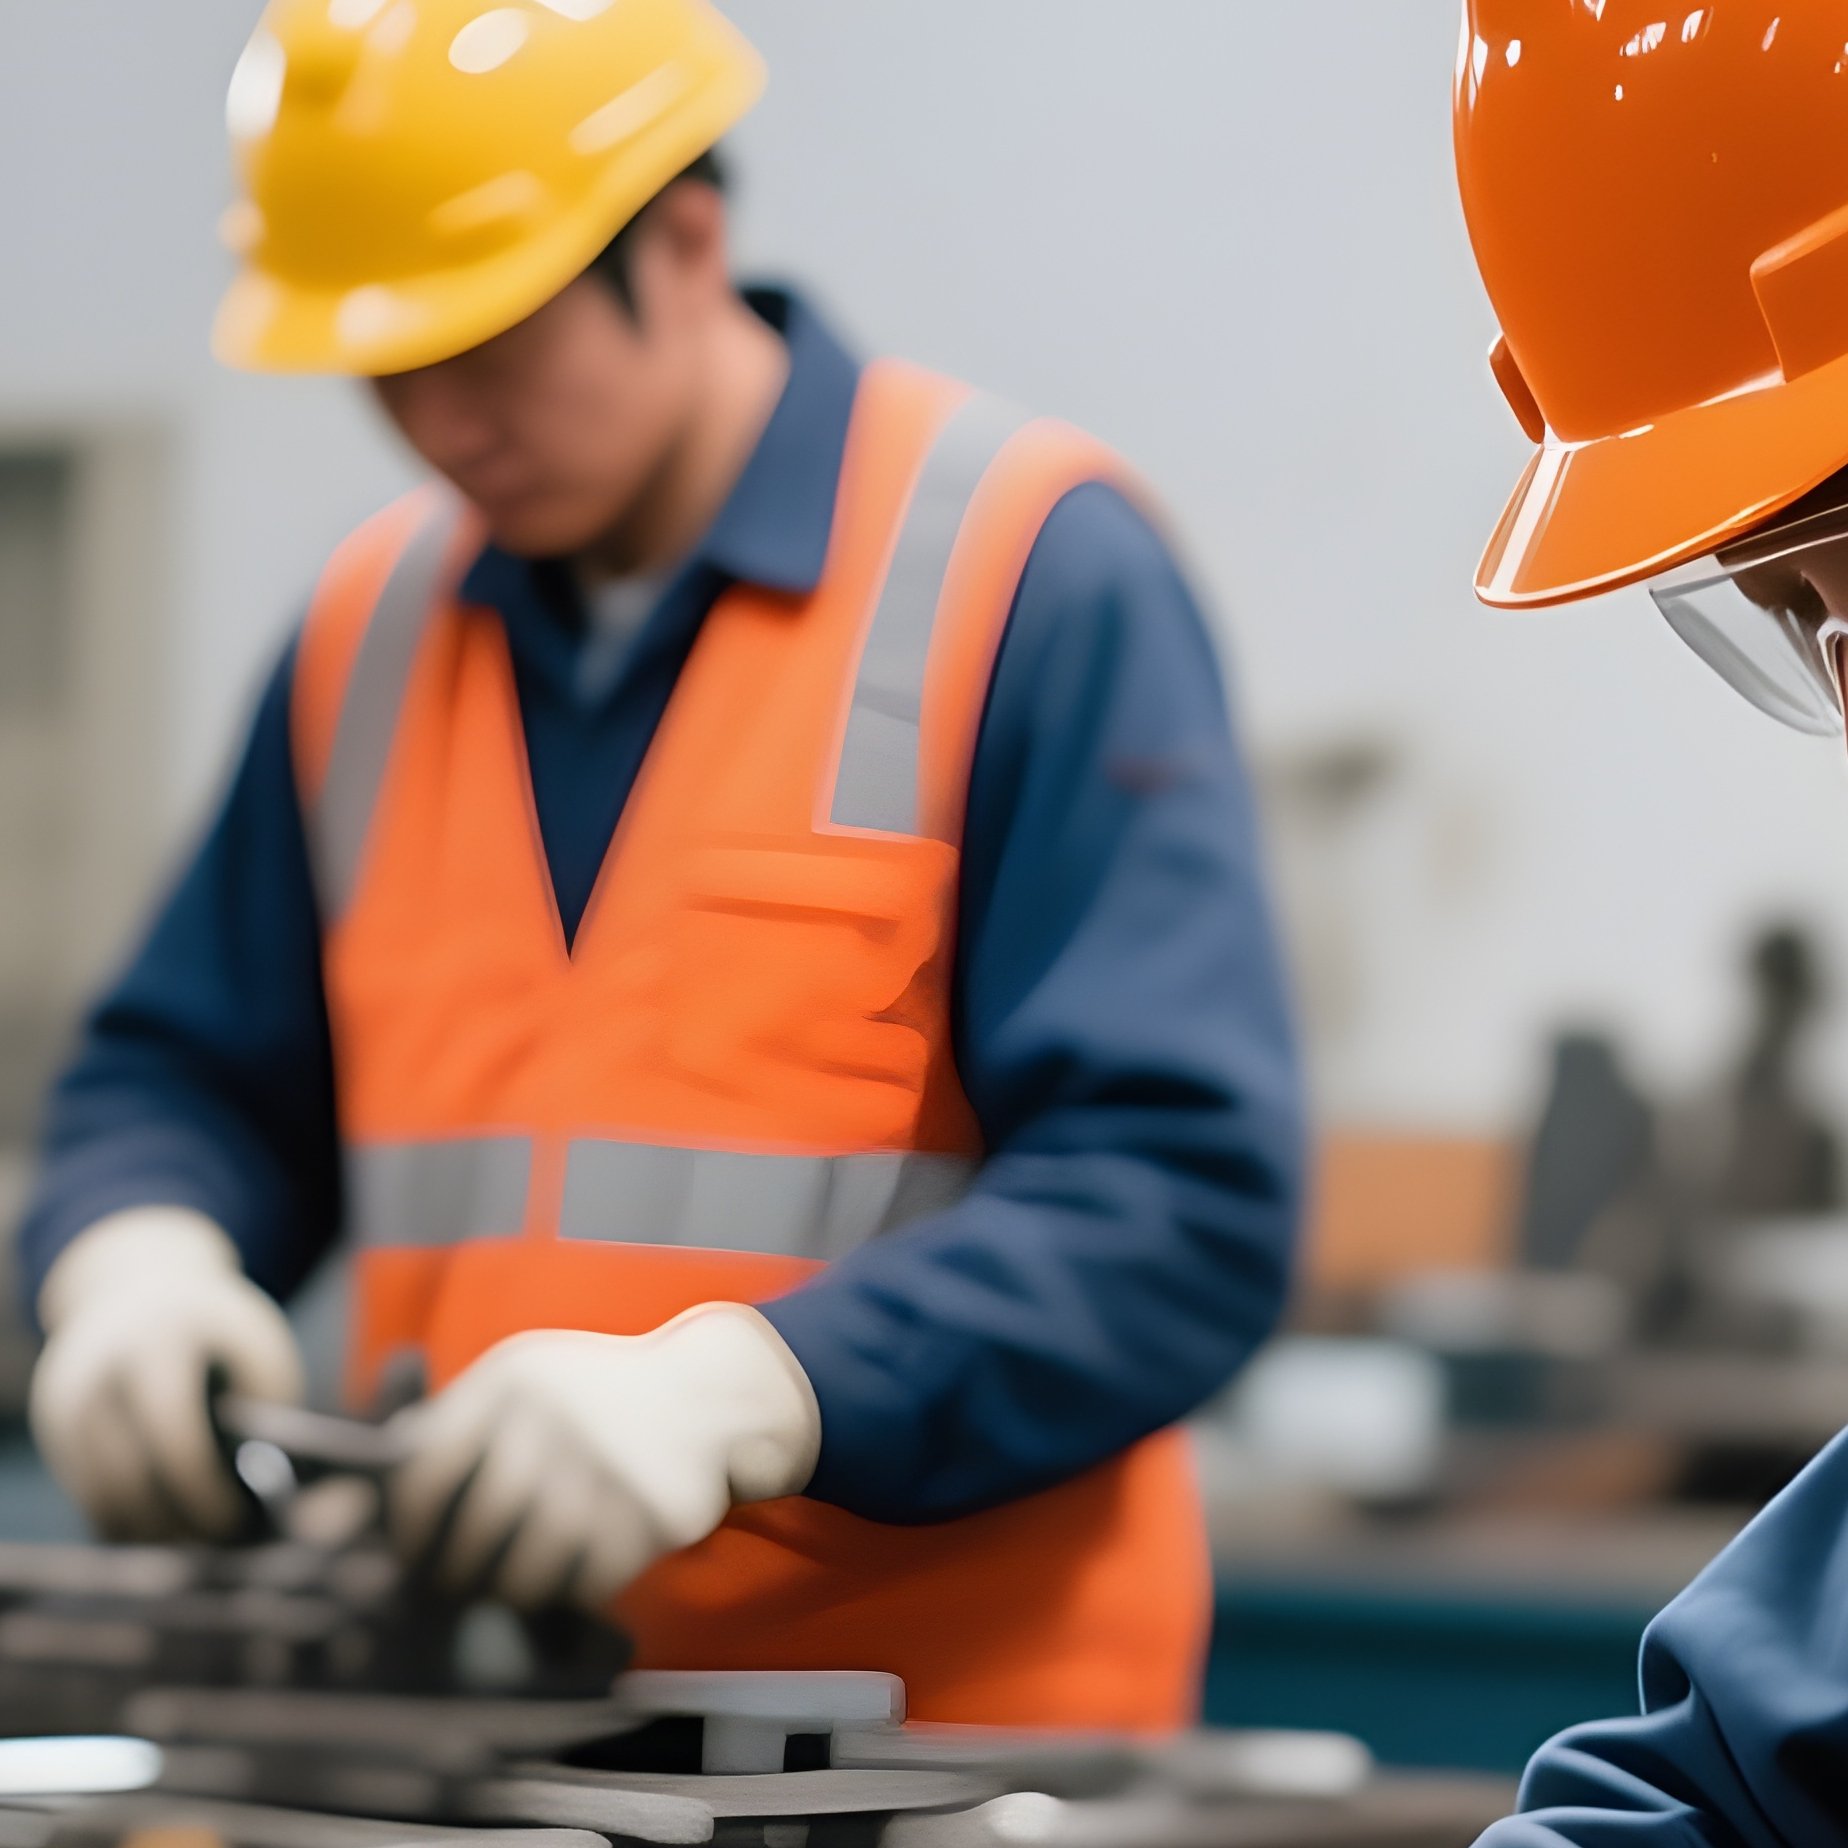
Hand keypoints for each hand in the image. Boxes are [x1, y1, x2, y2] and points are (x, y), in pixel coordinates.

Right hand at [29, 1208, 304, 1540]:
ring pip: (96, 1491)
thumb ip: (263, 1409)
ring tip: (190, 1545)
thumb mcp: (255, 1346)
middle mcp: (98, 1371)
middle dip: (167, 1522)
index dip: (199, 1487)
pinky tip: (158, 1529)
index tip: (228, 1521)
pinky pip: (84, 1487)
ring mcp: (67, 1398)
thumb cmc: (217, 1325)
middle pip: (125, 1474)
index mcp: (157, 1342)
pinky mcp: (56, 1422)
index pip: (171, 1432)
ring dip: (141, 1529)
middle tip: (211, 1547)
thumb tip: (273, 1491)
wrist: (140, 1282)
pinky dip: (120, 1515)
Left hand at [386, 1304, 820, 1610]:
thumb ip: (434, 1441)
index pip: (425, 1466)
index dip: (405, 1527)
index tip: (409, 1552)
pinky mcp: (652, 1508)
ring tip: (511, 1586)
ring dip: (512, 1589)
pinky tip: (573, 1574)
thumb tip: (318, 1523)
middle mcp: (557, 1413)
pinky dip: (572, 1590)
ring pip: (531, 1561)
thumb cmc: (589, 1398)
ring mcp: (609, 1460)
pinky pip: (588, 1579)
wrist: (707, 1392)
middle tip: (457, 1586)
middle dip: (457, 1570)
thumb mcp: (518, 1389)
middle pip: (478, 1524)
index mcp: (514, 1377)